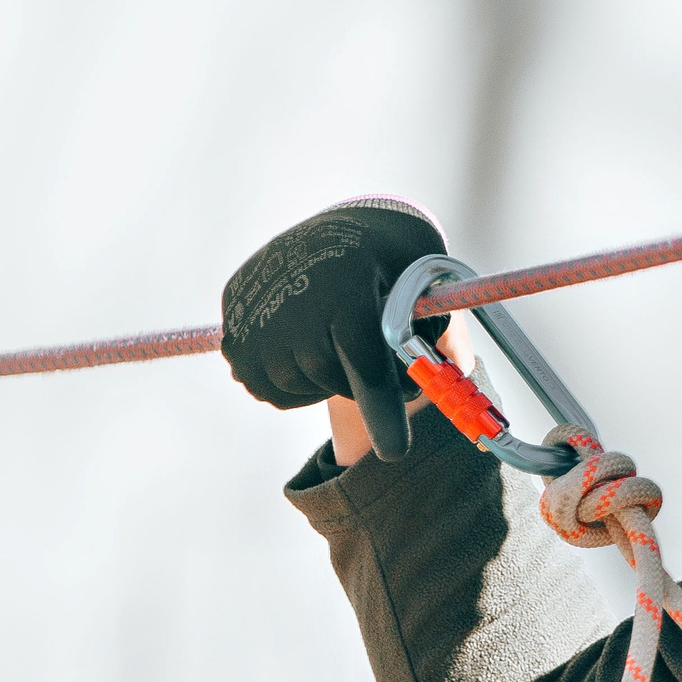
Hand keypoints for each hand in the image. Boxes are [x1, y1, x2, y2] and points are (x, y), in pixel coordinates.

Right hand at [221, 197, 445, 460]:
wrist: (335, 230)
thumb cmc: (392, 259)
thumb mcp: (426, 278)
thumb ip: (435, 329)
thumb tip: (449, 380)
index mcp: (346, 286)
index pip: (363, 363)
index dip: (382, 410)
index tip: (395, 452)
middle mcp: (291, 301)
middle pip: (332, 379)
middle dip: (362, 382)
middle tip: (377, 357)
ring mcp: (253, 318)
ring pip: (300, 387)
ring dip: (325, 378)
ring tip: (338, 337)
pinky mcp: (232, 330)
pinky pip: (270, 386)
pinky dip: (296, 378)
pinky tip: (308, 341)